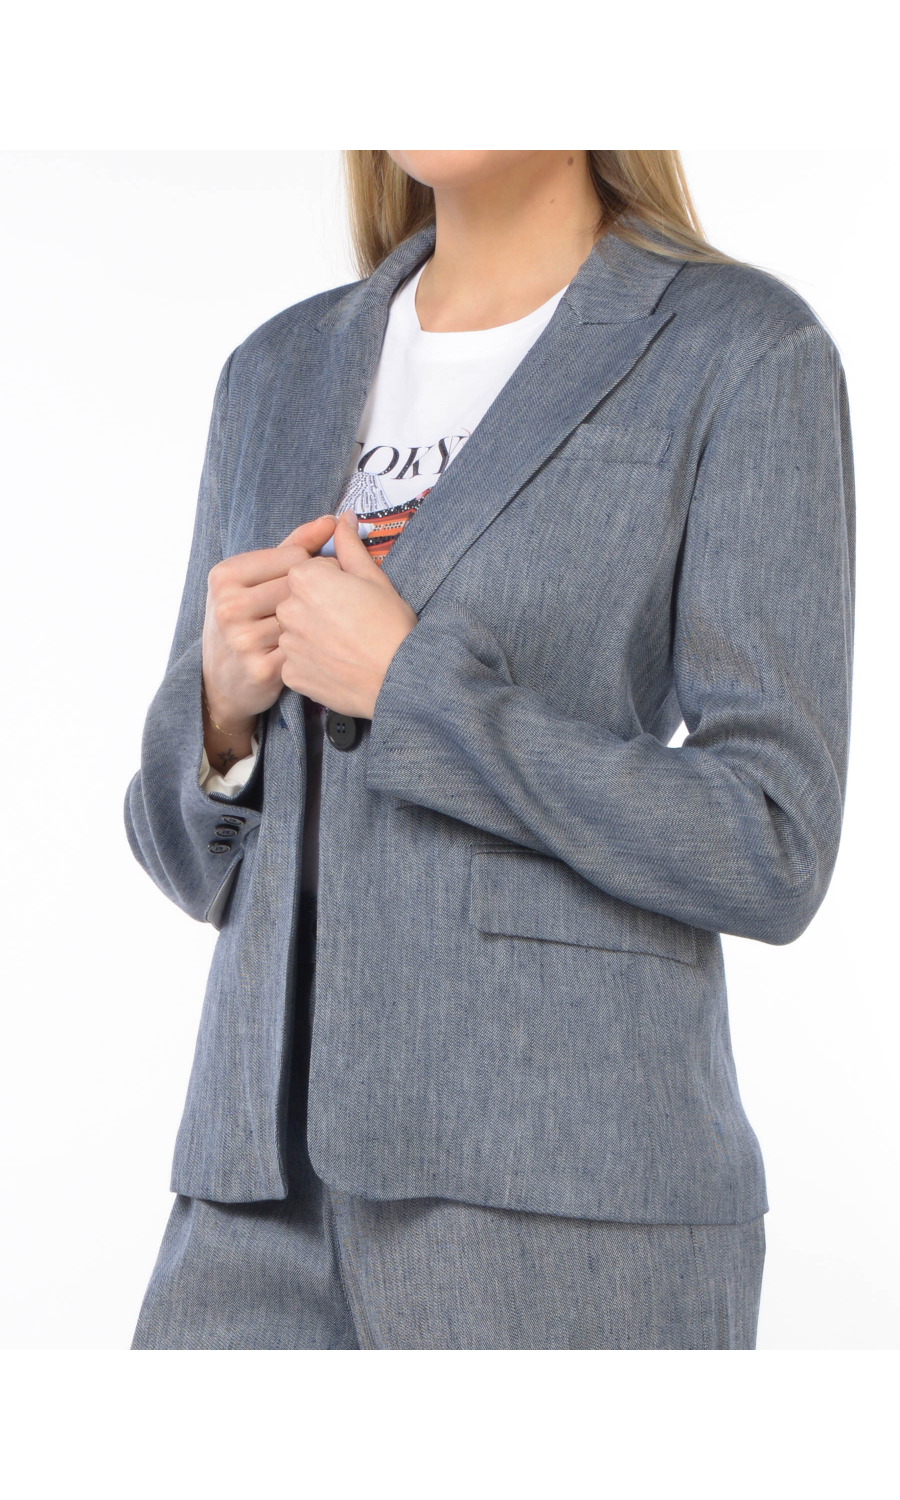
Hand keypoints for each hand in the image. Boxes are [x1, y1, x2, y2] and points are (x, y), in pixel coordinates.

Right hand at [201, 513, 337, 728]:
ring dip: (316, 625)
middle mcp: (228, 606)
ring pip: (306, 618)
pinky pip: (306, 648)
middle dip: (317, 596)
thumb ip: (294, 545)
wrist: (223, 681)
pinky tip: (308, 651)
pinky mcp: (261, 669)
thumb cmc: (245, 621)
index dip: (312, 568)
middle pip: (302, 587)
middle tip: (317, 609)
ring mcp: (242, 639)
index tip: (310, 582)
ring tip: (310, 630)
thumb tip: (332, 520)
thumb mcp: (254, 579)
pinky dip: (312, 649)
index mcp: (225, 575)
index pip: (295, 556)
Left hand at [276, 508, 418, 717]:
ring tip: (345, 644)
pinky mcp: (291, 674)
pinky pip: (296, 661)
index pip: (309, 570)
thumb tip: (344, 517)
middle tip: (351, 621)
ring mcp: (288, 644)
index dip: (333, 580)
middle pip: (297, 599)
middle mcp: (288, 609)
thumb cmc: (391, 626)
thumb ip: (350, 545)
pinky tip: (337, 663)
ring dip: (312, 633)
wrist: (398, 679)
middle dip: (318, 605)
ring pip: (295, 630)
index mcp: (305, 578)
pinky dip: (311, 661)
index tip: (353, 595)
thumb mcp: (375, 578)